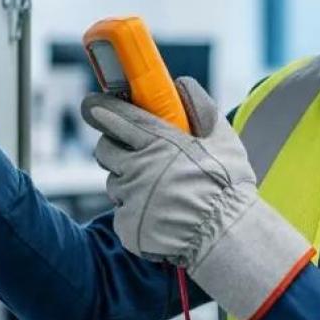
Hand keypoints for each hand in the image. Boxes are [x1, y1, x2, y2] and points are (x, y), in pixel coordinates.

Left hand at [83, 78, 312, 319]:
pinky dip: (136, 211)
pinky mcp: (127, 226)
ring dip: (129, 182)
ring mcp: (131, 199)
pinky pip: (122, 213)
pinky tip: (161, 214)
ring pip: (115, 183)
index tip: (91, 105)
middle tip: (133, 153)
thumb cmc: (228, 187)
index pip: (118, 118)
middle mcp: (139, 169)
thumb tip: (180, 83)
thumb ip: (201, 107)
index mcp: (159, 143)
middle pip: (105, 149)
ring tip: (160, 191)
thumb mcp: (224, 139)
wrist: (228, 236)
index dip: (101, 109)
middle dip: (113, 147)